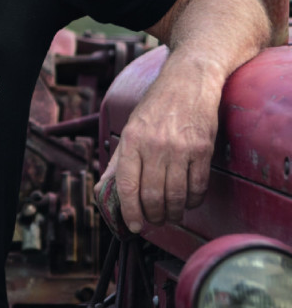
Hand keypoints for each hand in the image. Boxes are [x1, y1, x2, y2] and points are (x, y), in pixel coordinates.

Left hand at [94, 58, 220, 233]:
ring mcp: (180, 148)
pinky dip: (192, 201)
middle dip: (153, 216)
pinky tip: (187, 201)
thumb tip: (105, 190)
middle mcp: (154, 145)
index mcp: (132, 140)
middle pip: (152, 195)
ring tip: (170, 216)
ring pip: (176, 196)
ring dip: (173, 213)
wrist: (188, 81)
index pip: (127, 185)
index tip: (133, 226)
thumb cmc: (156, 106)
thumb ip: (119, 161)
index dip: (129, 210)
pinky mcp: (203, 150)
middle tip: (154, 221)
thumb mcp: (130, 128)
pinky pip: (197, 187)